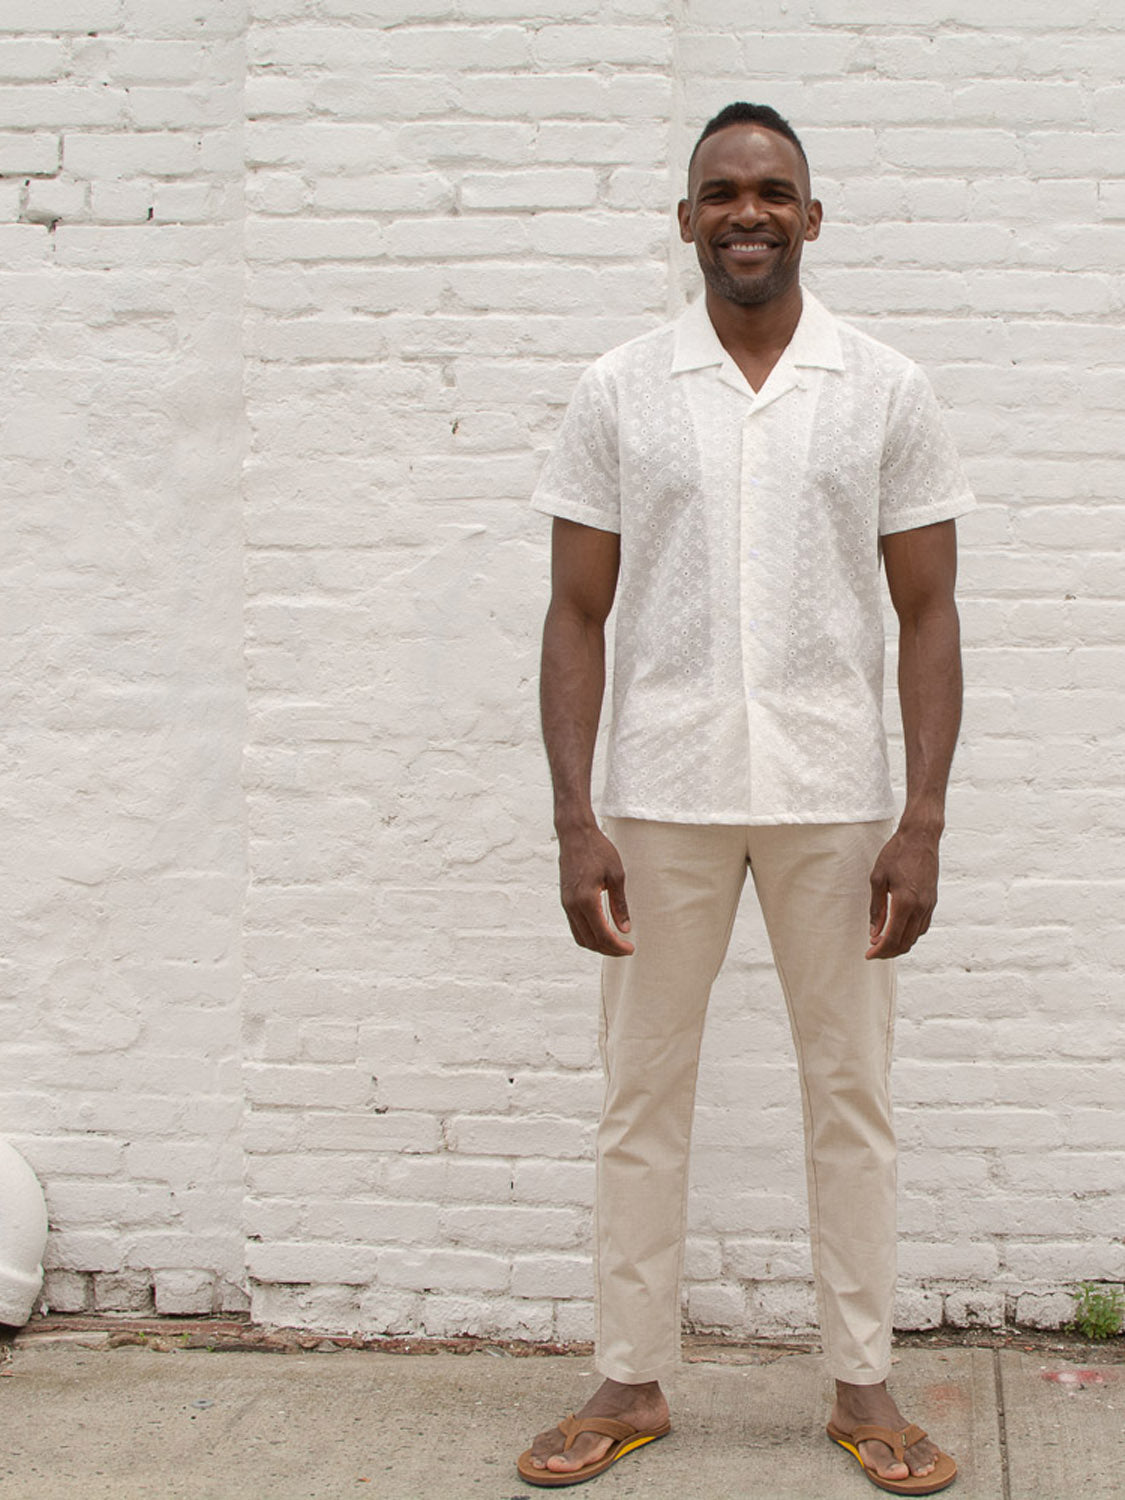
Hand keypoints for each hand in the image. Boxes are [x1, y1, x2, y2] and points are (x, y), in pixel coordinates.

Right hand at [557, 824, 634, 956]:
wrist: (575, 835)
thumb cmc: (598, 851)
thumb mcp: (616, 876)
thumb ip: (619, 905)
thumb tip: (625, 928)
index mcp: (587, 900)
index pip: (602, 935)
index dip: (618, 947)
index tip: (631, 949)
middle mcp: (573, 906)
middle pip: (590, 941)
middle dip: (609, 950)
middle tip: (626, 949)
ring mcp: (566, 904)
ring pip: (580, 937)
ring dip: (598, 945)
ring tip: (615, 944)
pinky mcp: (565, 900)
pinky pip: (575, 927)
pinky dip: (589, 935)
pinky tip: (602, 931)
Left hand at [866, 825, 939, 959]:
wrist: (921, 837)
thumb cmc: (896, 854)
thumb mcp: (878, 879)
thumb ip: (876, 908)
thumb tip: (874, 932)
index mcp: (904, 903)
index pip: (892, 938)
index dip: (879, 951)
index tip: (868, 955)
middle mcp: (920, 907)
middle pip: (905, 942)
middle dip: (888, 952)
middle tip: (873, 951)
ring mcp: (929, 905)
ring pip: (915, 936)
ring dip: (899, 944)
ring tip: (883, 942)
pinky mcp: (933, 901)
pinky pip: (922, 926)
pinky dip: (910, 934)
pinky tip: (898, 930)